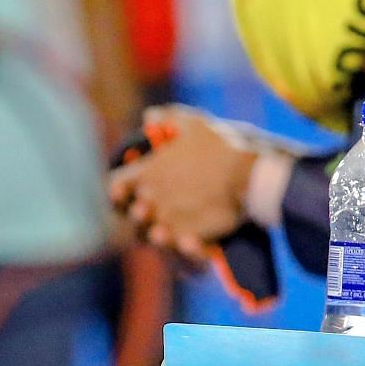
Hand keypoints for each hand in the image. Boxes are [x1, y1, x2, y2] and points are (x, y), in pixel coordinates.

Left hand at [107, 105, 258, 261]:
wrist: (251, 178)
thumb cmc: (222, 148)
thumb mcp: (196, 125)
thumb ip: (169, 117)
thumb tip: (149, 116)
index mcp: (146, 173)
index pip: (114, 187)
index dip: (120, 190)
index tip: (130, 189)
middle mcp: (150, 200)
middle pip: (131, 214)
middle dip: (139, 211)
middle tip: (156, 207)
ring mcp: (167, 222)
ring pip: (149, 234)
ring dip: (156, 229)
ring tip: (171, 225)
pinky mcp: (186, 238)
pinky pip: (174, 249)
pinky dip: (178, 247)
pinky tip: (190, 240)